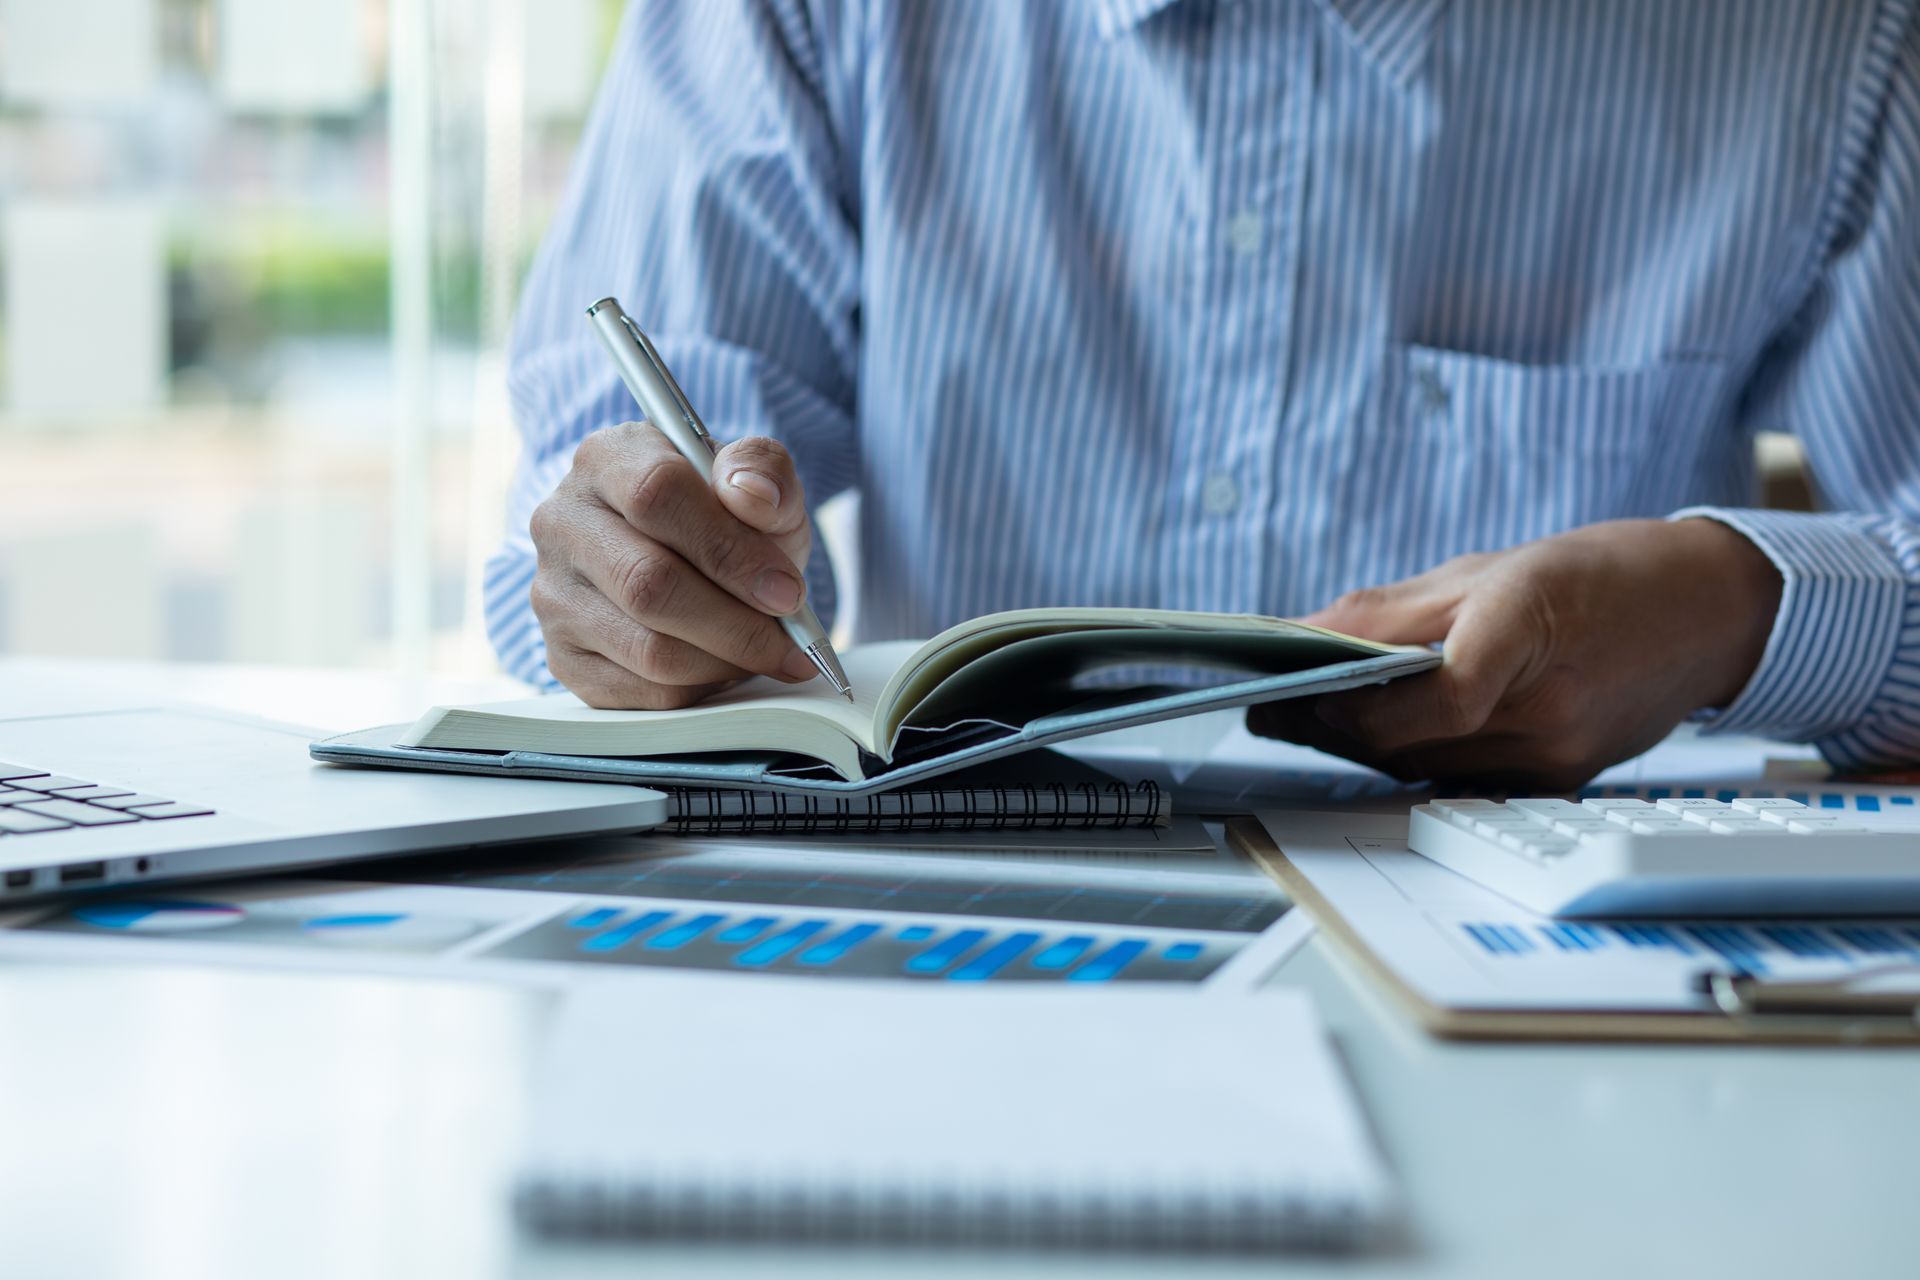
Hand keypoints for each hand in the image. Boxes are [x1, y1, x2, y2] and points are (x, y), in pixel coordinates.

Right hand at [528, 422, 820, 707]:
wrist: (686, 557)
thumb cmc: (723, 515)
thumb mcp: (756, 481)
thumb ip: (764, 471)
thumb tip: (754, 496)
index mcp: (607, 459)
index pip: (657, 494)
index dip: (729, 549)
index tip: (787, 590)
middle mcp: (563, 522)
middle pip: (648, 584)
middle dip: (736, 623)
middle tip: (791, 641)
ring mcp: (553, 593)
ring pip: (646, 649)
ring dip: (724, 662)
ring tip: (768, 655)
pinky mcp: (561, 656)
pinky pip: (639, 692)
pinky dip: (699, 690)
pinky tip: (728, 670)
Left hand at [1248, 518, 1782, 789]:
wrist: (1707, 612)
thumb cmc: (1599, 575)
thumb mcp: (1489, 567)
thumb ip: (1388, 611)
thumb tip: (1300, 637)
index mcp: (1533, 624)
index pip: (1438, 693)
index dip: (1359, 703)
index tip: (1299, 693)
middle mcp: (1550, 705)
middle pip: (1411, 738)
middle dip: (1334, 723)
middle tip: (1276, 705)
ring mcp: (1559, 755)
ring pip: (1424, 766)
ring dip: (1365, 743)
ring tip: (1314, 711)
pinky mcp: (1560, 783)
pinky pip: (1459, 778)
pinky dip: (1414, 754)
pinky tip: (1383, 728)